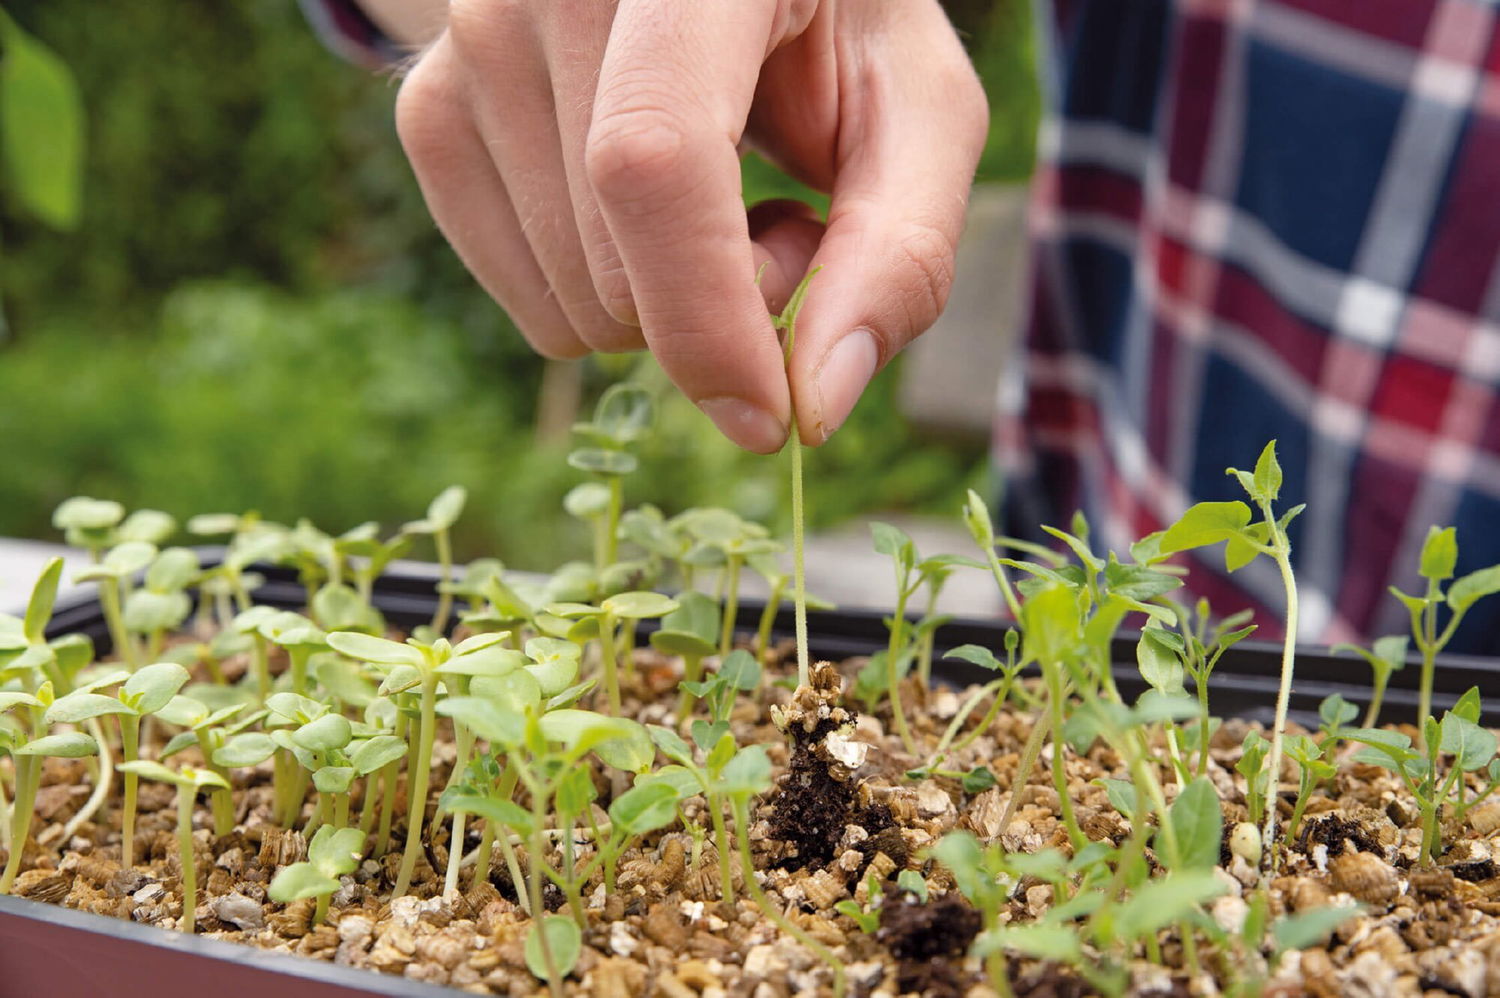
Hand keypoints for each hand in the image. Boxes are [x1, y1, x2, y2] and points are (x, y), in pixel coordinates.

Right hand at [395, 0, 987, 450]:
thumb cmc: (836, 27)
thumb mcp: (919, 112)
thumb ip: (899, 254)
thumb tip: (810, 410)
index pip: (652, 162)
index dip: (706, 317)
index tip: (767, 415)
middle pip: (613, 267)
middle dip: (720, 310)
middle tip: (781, 222)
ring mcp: (470, 40)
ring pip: (568, 304)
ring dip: (664, 304)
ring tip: (722, 192)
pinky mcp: (430, 105)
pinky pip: (525, 299)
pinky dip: (601, 296)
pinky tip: (645, 204)